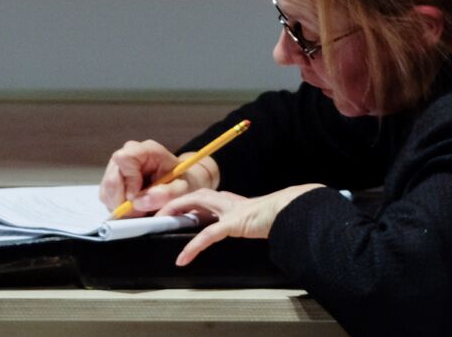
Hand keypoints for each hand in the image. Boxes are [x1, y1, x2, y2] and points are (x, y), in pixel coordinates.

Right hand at [98, 138, 219, 214]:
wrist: (180, 186)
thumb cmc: (181, 184)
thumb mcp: (182, 190)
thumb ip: (166, 194)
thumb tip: (139, 201)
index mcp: (147, 150)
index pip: (124, 158)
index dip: (128, 181)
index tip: (138, 197)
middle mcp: (129, 154)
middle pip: (111, 179)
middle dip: (123, 200)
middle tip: (140, 211)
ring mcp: (117, 167)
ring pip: (107, 191)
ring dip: (120, 206)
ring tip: (141, 209)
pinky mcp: (112, 181)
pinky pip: (106, 197)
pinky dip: (118, 207)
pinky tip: (134, 208)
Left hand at [157, 184, 322, 265]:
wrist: (293, 209)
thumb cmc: (279, 214)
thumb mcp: (257, 218)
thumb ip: (246, 221)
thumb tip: (246, 227)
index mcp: (234, 201)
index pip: (205, 197)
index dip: (188, 202)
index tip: (176, 210)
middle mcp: (229, 201)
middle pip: (196, 194)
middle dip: (175, 201)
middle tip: (159, 212)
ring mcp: (230, 210)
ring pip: (196, 203)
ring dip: (176, 210)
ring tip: (160, 221)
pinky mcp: (234, 222)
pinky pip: (208, 235)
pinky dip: (193, 247)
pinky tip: (183, 258)